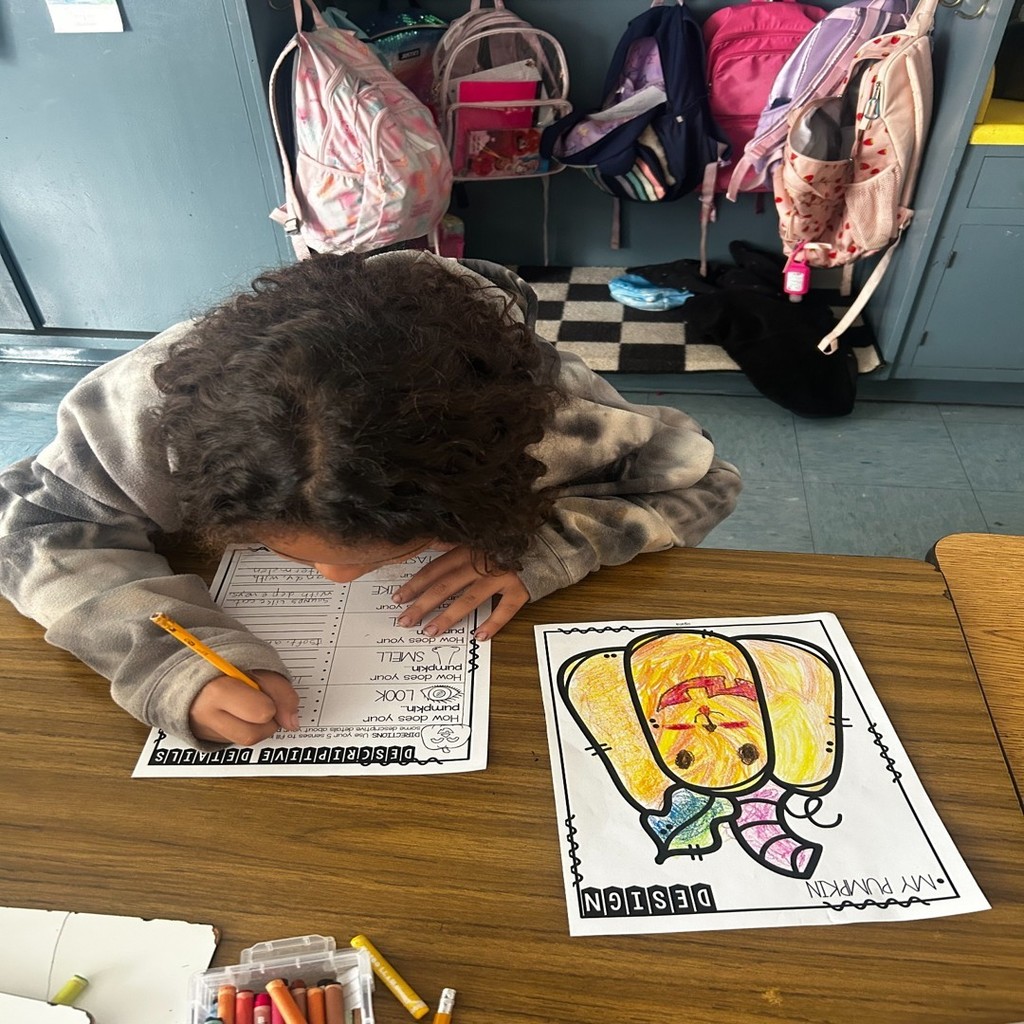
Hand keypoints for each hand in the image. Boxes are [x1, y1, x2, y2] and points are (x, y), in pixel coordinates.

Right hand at [188, 670, 299, 744]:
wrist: (191, 671)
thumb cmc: (226, 666)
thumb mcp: (257, 667)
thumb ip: (281, 691)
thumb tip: (292, 722)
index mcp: (219, 690)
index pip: (261, 712)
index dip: (273, 704)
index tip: (268, 694)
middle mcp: (207, 715)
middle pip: (253, 734)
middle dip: (267, 719)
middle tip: (263, 702)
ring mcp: (204, 730)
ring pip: (246, 741)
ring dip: (258, 726)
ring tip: (251, 706)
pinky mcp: (206, 738)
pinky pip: (236, 741)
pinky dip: (245, 728)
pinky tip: (240, 712)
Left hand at [392, 545, 528, 640]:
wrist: (547, 543)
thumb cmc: (508, 543)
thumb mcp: (478, 538)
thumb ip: (454, 544)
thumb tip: (429, 543)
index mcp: (468, 550)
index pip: (435, 569)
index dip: (415, 584)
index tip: (398, 598)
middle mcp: (482, 563)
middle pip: (446, 585)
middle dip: (423, 604)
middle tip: (405, 621)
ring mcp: (501, 576)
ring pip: (470, 598)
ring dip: (449, 616)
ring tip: (431, 631)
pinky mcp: (520, 589)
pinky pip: (505, 610)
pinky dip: (492, 624)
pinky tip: (479, 637)